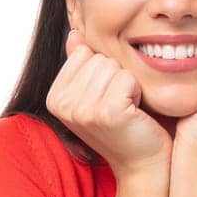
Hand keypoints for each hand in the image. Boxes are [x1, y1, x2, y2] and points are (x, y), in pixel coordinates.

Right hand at [47, 29, 172, 177]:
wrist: (142, 163)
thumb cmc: (123, 127)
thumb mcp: (94, 94)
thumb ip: (81, 65)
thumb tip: (74, 33)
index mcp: (54, 98)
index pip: (83, 52)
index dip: (103, 72)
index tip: (106, 99)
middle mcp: (62, 105)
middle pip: (98, 58)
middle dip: (116, 77)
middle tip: (119, 107)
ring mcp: (82, 110)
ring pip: (113, 66)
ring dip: (127, 84)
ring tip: (126, 110)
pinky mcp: (107, 113)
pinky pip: (127, 77)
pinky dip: (137, 91)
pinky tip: (134, 113)